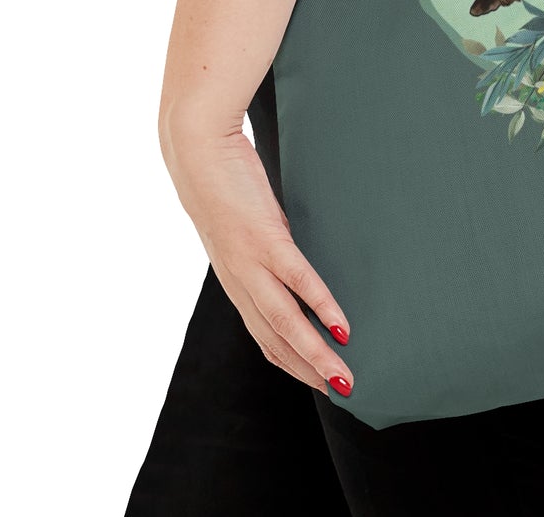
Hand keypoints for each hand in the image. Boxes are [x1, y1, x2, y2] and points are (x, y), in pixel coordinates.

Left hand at [162, 124, 353, 396]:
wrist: (197, 150)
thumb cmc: (224, 180)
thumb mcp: (247, 222)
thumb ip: (267, 242)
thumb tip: (294, 253)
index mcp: (237, 279)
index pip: (265, 336)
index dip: (293, 363)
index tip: (322, 381)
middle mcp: (240, 280)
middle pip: (276, 341)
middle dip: (310, 372)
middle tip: (344, 393)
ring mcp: (250, 263)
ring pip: (285, 323)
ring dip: (316, 356)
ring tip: (346, 376)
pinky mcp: (263, 238)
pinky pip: (297, 281)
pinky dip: (320, 307)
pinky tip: (341, 327)